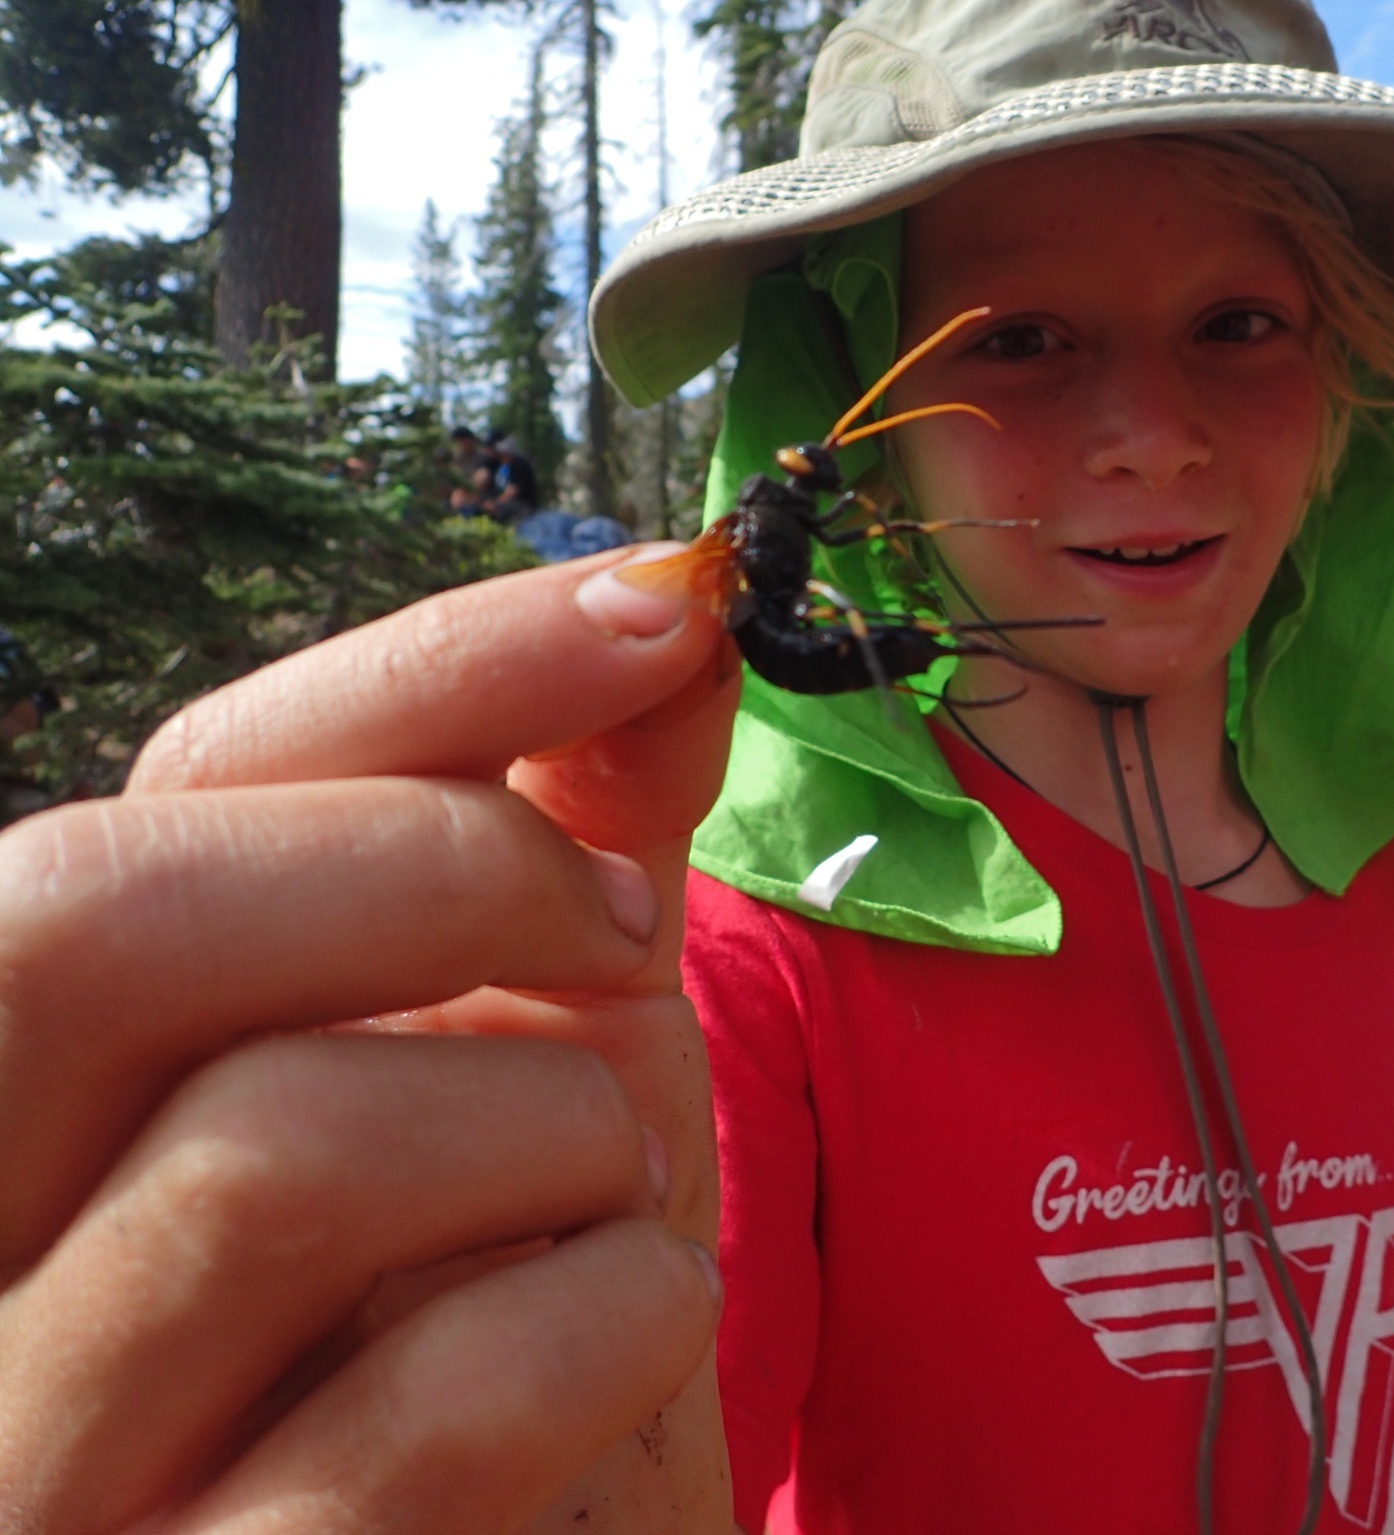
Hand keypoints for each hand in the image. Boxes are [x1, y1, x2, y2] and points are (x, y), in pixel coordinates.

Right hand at [0, 546, 741, 1533]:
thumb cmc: (520, 1330)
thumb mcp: (538, 1060)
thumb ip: (570, 848)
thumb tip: (667, 619)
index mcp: (30, 1099)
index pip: (139, 809)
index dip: (418, 672)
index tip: (657, 606)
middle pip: (93, 923)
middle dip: (442, 863)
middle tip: (626, 926)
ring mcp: (45, 1467)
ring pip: (278, 1152)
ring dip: (563, 1129)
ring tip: (617, 1198)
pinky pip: (439, 1399)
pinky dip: (623, 1316)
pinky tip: (637, 1338)